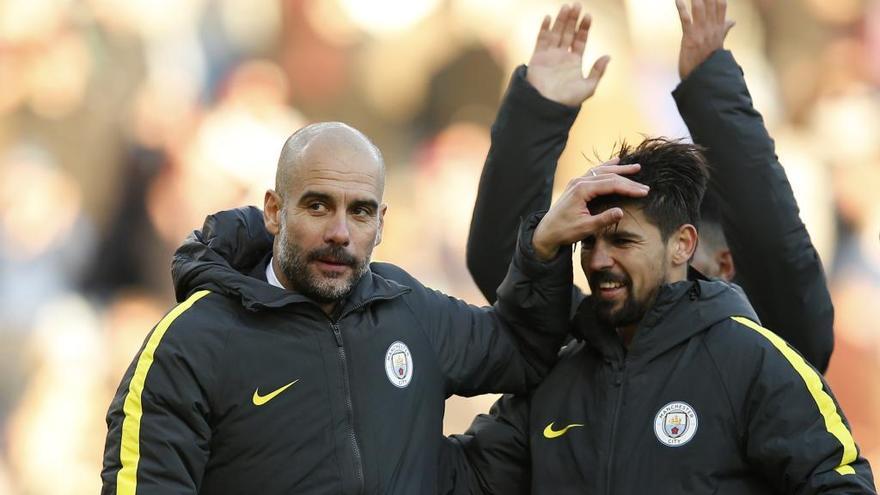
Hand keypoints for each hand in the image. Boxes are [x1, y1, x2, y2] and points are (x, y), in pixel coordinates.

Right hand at [526, 3, 610, 106]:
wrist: (547, 107)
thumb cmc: (568, 100)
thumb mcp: (588, 87)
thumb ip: (597, 71)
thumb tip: (608, 56)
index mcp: (574, 62)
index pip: (580, 40)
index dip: (584, 28)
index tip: (588, 17)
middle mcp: (562, 56)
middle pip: (568, 33)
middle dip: (573, 19)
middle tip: (577, 5)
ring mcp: (549, 55)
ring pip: (556, 33)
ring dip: (561, 20)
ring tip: (567, 7)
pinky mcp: (538, 57)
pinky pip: (541, 40)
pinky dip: (545, 29)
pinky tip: (549, 18)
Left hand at [532, 160, 647, 259]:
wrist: (546, 232)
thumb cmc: (565, 231)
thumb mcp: (585, 228)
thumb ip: (603, 219)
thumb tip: (621, 212)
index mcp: (581, 190)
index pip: (611, 184)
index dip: (629, 188)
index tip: (644, 192)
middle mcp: (579, 182)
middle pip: (608, 176)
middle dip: (628, 180)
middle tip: (645, 186)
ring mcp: (577, 181)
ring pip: (601, 171)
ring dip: (619, 169)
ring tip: (636, 168)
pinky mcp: (576, 185)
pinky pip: (594, 172)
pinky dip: (606, 167)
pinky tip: (615, 162)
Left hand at [675, 0, 735, 79]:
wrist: (704, 78)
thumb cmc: (709, 61)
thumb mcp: (718, 43)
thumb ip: (724, 29)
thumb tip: (733, 20)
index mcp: (719, 28)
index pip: (721, 6)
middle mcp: (712, 28)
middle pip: (712, 3)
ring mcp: (701, 32)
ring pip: (700, 8)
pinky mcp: (690, 37)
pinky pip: (686, 19)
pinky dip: (681, 8)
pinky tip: (677, 0)